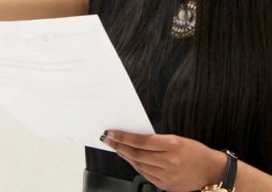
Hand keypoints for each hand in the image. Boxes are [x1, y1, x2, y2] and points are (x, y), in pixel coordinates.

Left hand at [101, 130, 225, 191]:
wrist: (212, 171)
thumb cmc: (193, 150)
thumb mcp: (176, 138)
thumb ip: (156, 140)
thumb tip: (134, 138)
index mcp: (171, 145)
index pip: (140, 141)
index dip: (123, 137)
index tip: (111, 132)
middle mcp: (168, 161)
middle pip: (136, 154)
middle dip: (119, 146)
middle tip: (107, 139)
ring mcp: (167, 176)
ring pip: (138, 165)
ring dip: (125, 155)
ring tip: (116, 147)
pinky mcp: (166, 186)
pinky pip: (146, 174)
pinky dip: (135, 165)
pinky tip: (129, 158)